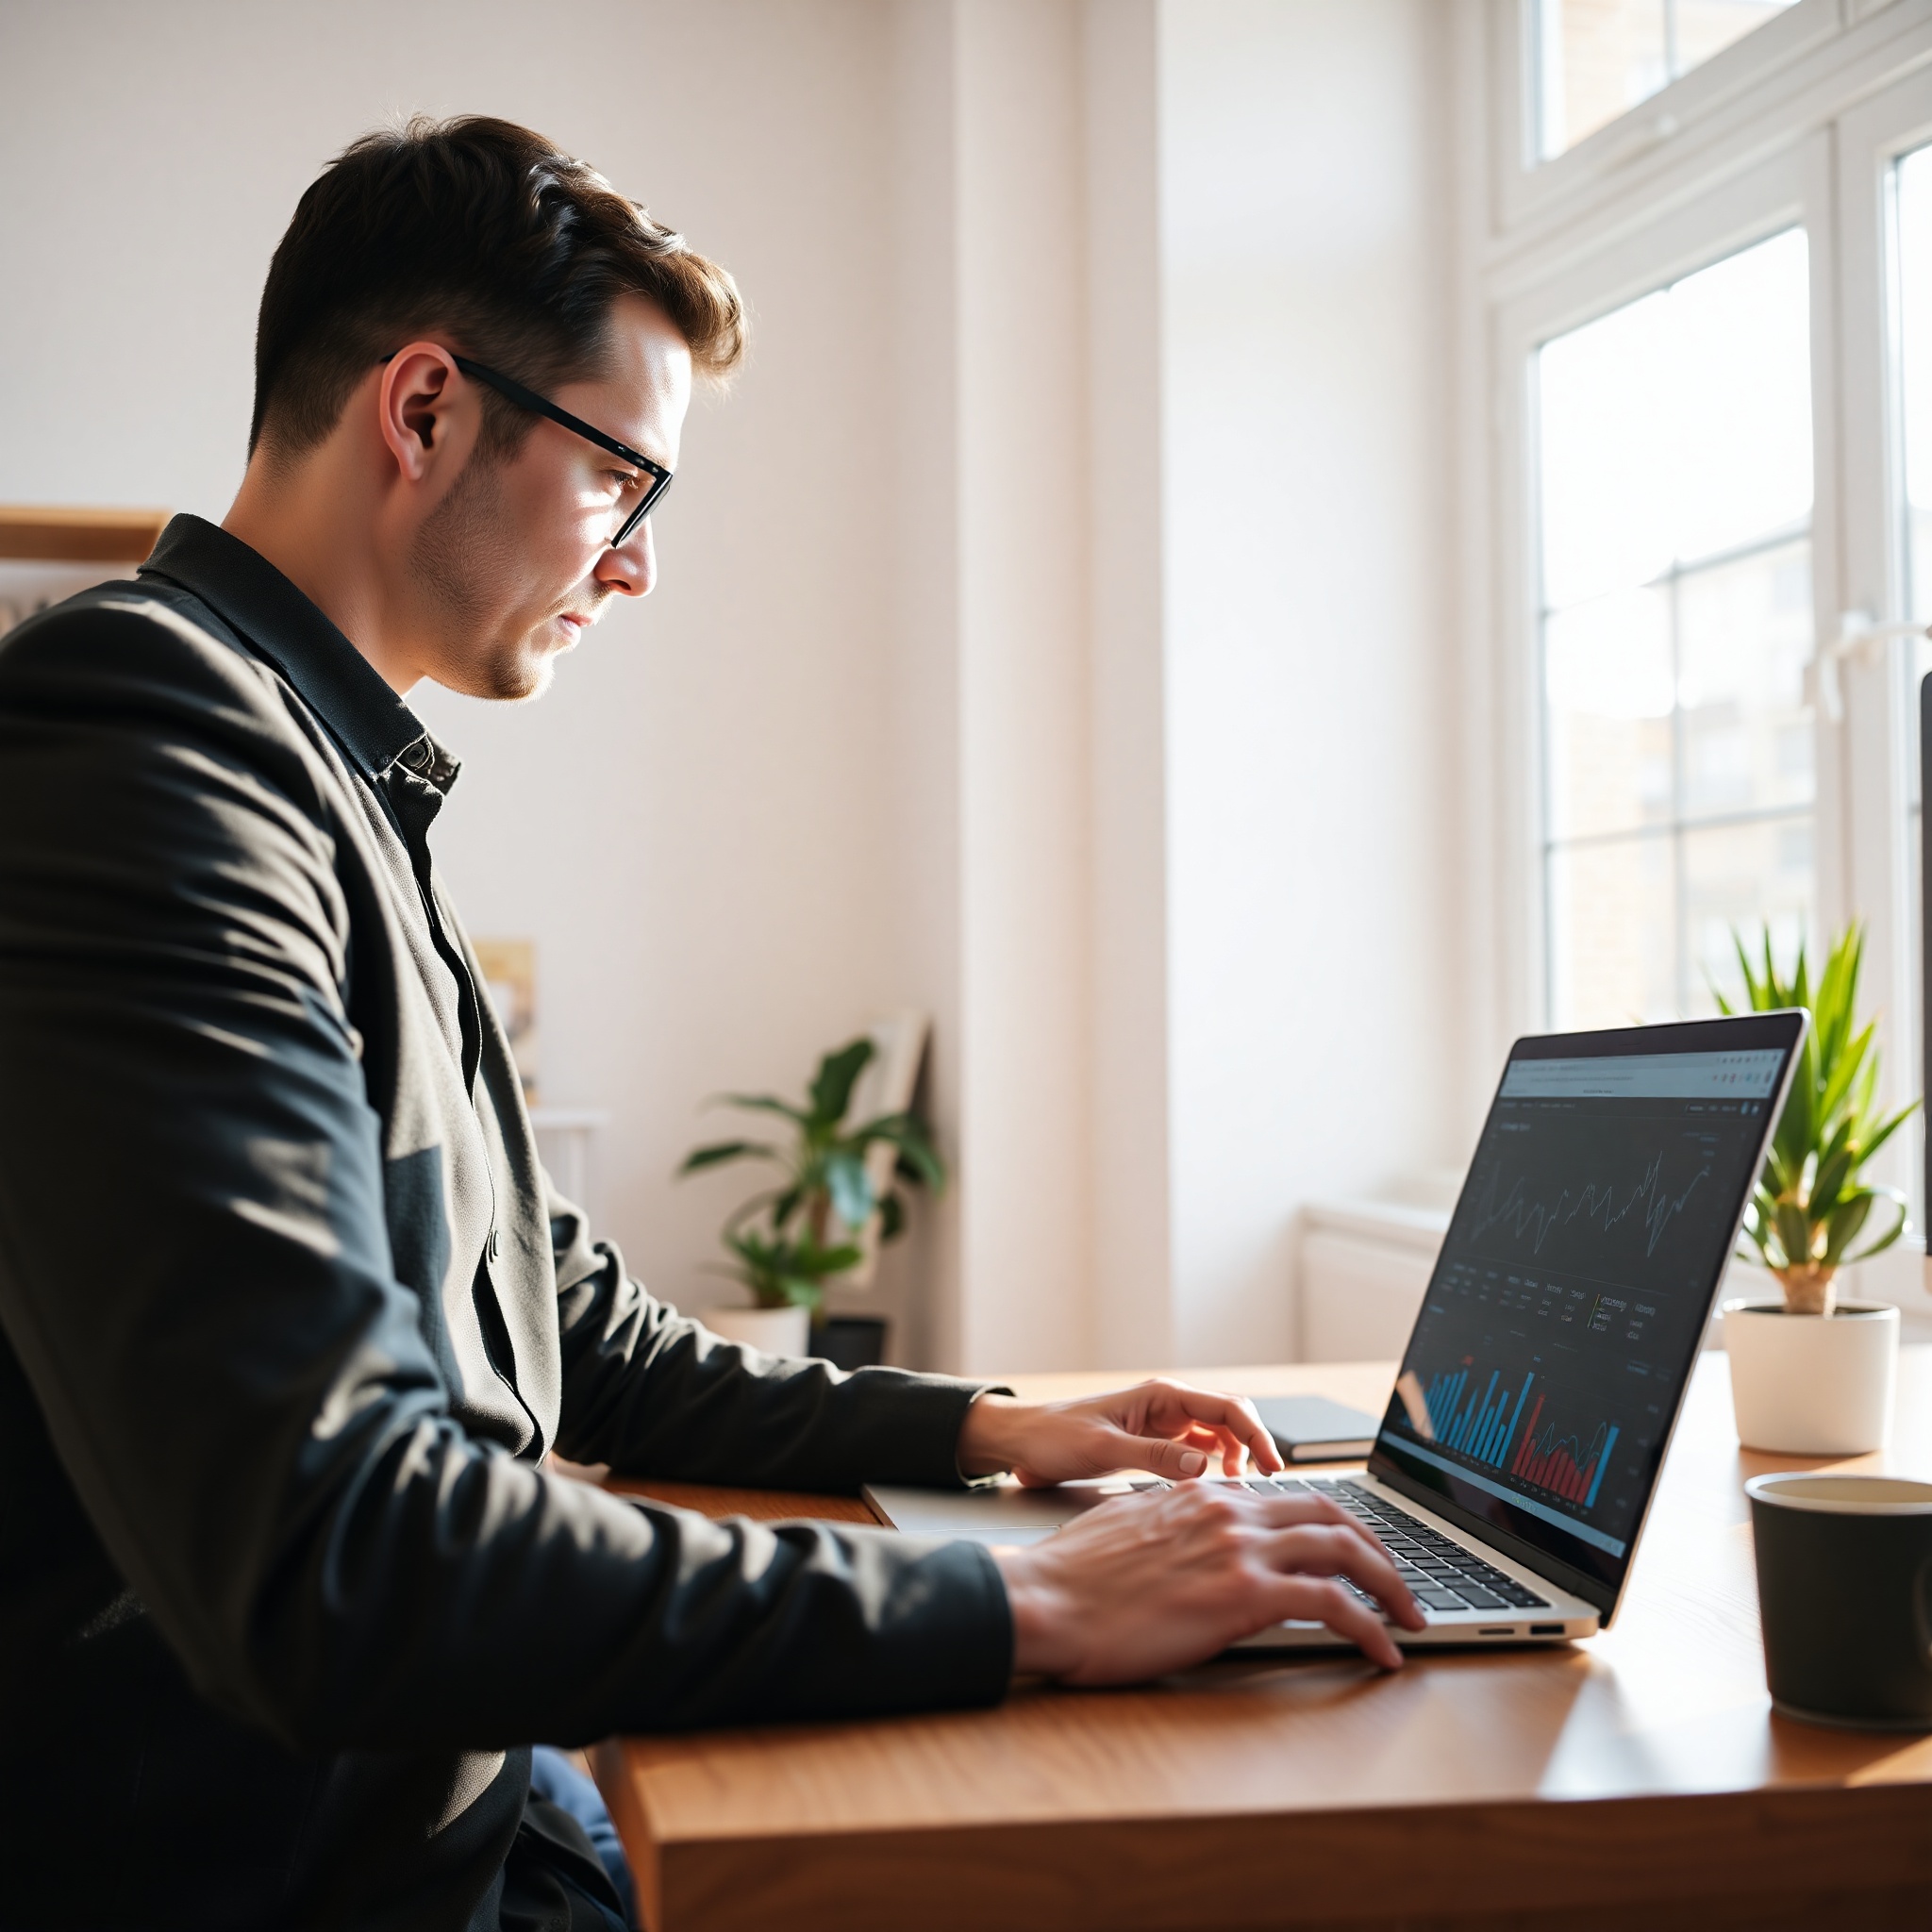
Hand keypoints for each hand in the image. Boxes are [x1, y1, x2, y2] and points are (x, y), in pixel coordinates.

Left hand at [957, 1379, 1283, 1485]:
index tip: (1271, 1465)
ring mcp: (1163, 1428)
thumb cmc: (1053, 1436)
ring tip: (1239, 1491)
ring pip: (1218, 1439)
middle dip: (1253, 1446)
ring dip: (1235, 1460)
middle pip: (1231, 1419)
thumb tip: (1202, 1465)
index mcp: (1161, 1397)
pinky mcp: (1154, 1447)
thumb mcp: (1102, 1447)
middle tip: (1266, 1483)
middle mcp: (1168, 1408)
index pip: (1227, 1407)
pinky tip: (1212, 1493)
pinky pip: (1197, 1455)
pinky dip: (1213, 1471)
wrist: (1021, 1444)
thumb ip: (1152, 1456)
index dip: (1257, 1434)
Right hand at [994, 1482, 1424, 1680]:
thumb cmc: (1072, 1577)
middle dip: (1379, 1551)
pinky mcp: (1243, 1595)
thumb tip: (1185, 1539)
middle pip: (1333, 1517)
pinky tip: (1385, 1653)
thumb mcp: (1127, 1527)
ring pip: (1346, 1552)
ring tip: (1412, 1621)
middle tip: (1402, 1587)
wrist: (1046, 1599)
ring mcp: (1239, 1549)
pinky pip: (1332, 1605)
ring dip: (1391, 1587)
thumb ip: (1169, 1523)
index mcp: (1203, 1494)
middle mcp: (1230, 1510)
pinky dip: (1371, 1627)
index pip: (1292, 1498)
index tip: (1358, 1553)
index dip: (1336, 1525)